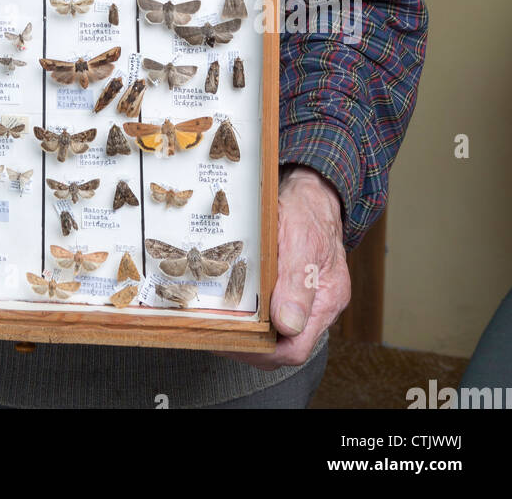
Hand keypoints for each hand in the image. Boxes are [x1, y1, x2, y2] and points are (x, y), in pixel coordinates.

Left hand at [218, 165, 350, 370]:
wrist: (310, 191)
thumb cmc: (307, 210)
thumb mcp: (301, 241)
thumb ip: (297, 284)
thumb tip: (288, 325)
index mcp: (327, 299)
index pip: (296, 349)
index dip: (263, 352)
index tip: (232, 341)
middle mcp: (317, 305)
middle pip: (282, 345)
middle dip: (249, 344)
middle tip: (216, 332)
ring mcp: (304, 298)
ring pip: (274, 331)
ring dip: (247, 329)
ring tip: (218, 320)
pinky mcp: (290, 288)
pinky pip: (270, 311)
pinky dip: (250, 313)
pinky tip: (230, 304)